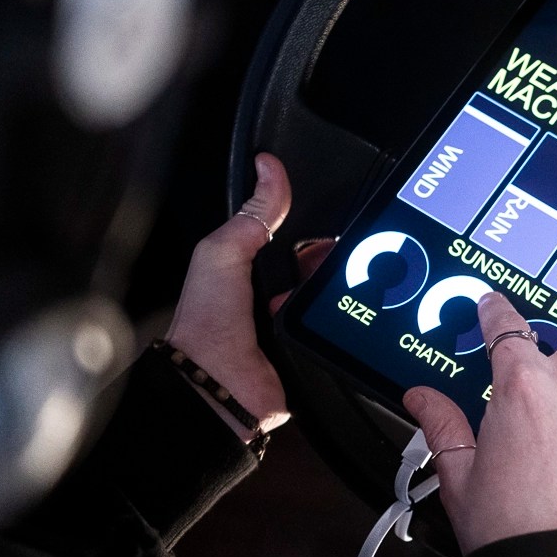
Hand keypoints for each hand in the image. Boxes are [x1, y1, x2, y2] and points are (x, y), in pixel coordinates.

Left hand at [164, 153, 329, 441]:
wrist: (218, 387)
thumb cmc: (207, 325)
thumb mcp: (224, 252)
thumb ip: (252, 214)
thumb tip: (269, 169)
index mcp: (251, 275)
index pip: (298, 244)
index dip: (316, 236)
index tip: (331, 230)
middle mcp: (274, 303)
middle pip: (323, 271)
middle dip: (333, 267)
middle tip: (336, 265)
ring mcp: (295, 331)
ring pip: (337, 302)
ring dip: (342, 297)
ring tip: (340, 292)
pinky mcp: (314, 356)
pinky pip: (343, 335)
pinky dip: (348, 328)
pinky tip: (348, 320)